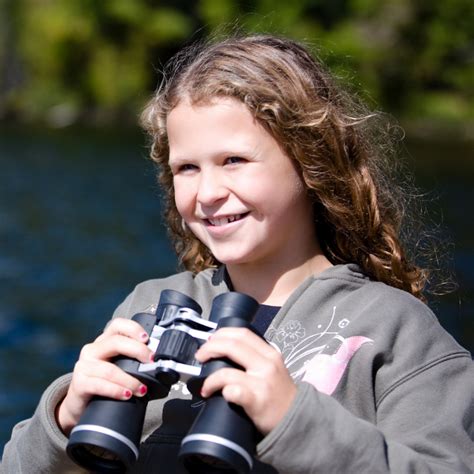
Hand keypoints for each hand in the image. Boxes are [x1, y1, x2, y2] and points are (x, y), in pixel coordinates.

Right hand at [56, 318, 153, 434]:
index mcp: (104, 342)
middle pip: (115, 342)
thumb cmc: (105, 384)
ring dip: (130, 379)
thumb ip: (133, 362)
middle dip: (137, 351)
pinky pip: (99, 385)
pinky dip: (116, 390)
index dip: (133, 328)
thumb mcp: (119, 368)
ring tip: (142, 389)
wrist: (81, 406)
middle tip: (151, 361)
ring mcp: (84, 366)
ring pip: (110, 369)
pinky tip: (126, 395)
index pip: (117, 325)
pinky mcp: (79, 384)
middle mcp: (92, 350)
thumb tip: (159, 364)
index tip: (147, 338)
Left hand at [195, 327, 296, 434]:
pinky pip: (233, 391)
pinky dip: (221, 391)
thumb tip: (225, 349)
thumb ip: (255, 357)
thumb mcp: (272, 368)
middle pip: (232, 345)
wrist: (297, 419)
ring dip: (209, 378)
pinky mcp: (257, 401)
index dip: (221, 333)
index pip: (242, 333)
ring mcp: (262, 382)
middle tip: (200, 356)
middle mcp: (267, 364)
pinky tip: (217, 396)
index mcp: (269, 353)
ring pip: (226, 371)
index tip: (210, 339)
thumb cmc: (279, 394)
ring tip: (205, 386)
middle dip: (210, 348)